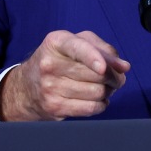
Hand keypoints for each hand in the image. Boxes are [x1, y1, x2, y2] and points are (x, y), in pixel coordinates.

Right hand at [0, 30, 129, 121]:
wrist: (26, 87)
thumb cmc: (59, 60)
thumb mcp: (76, 44)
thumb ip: (103, 49)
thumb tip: (124, 67)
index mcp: (56, 42)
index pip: (78, 48)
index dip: (93, 57)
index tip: (103, 68)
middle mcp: (50, 64)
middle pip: (97, 74)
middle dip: (113, 76)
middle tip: (114, 77)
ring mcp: (50, 87)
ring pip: (97, 92)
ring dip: (108, 91)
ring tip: (103, 87)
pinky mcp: (55, 107)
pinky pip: (90, 108)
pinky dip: (101, 104)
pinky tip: (98, 100)